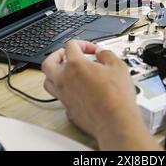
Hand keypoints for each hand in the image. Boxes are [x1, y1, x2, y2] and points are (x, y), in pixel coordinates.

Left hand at [42, 40, 160, 150]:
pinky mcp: (67, 110)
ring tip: (64, 72)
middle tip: (65, 55)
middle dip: (56, 55)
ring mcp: (64, 96)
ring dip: (54, 74)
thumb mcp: (118, 66)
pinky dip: (64, 92)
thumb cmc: (117, 96)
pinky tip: (74, 91)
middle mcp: (64, 80)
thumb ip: (106, 54)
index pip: (70, 46)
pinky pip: (59, 97)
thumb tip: (101, 53)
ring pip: (47, 82)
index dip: (83, 44)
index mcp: (75, 65)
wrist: (115, 120)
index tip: (92, 50)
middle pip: (48, 63)